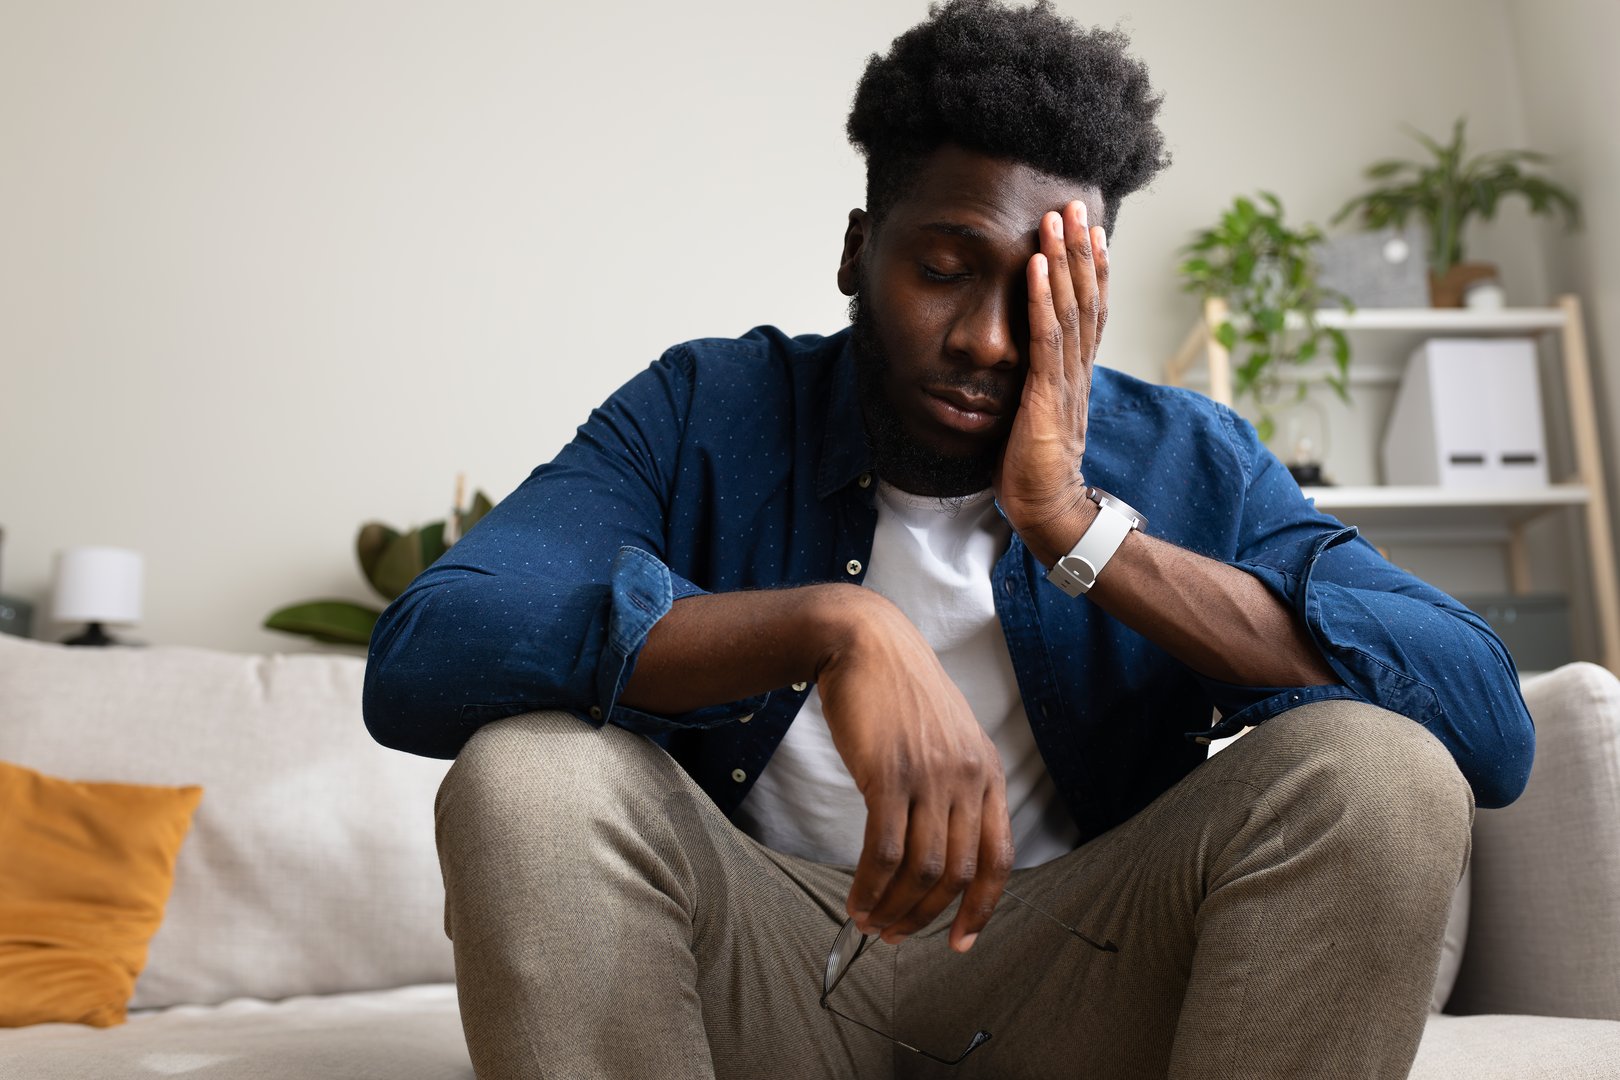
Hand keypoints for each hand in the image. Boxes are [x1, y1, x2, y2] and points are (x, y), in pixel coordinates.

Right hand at [814, 588, 1013, 952]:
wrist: (864, 642)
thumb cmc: (899, 692)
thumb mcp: (947, 737)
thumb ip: (954, 786)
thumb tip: (939, 850)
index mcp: (989, 772)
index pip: (1000, 858)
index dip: (983, 909)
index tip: (960, 940)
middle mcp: (968, 777)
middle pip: (958, 872)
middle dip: (926, 916)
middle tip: (895, 935)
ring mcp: (930, 776)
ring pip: (922, 868)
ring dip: (894, 907)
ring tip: (869, 922)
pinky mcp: (889, 774)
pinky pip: (883, 850)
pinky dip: (870, 885)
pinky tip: (856, 899)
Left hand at [994, 200, 1110, 565]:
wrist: (1046, 507)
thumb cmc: (1033, 466)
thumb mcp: (1036, 413)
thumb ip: (1037, 385)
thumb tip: (1023, 366)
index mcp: (1076, 373)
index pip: (1089, 311)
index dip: (1092, 270)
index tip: (1090, 232)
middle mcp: (1078, 369)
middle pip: (1086, 298)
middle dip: (1080, 250)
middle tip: (1075, 205)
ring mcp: (1066, 379)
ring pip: (1070, 308)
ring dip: (1063, 260)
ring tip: (1057, 219)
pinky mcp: (1047, 393)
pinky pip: (1047, 336)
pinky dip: (1041, 297)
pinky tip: (1036, 265)